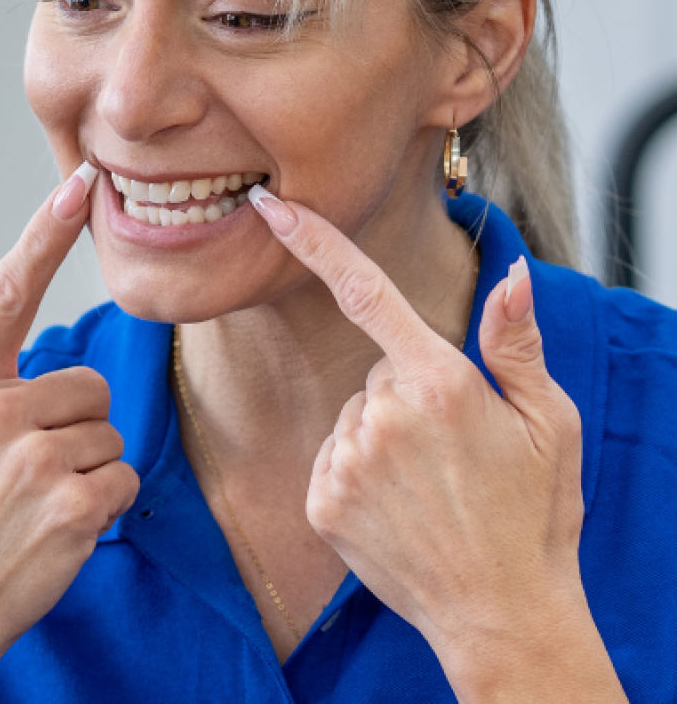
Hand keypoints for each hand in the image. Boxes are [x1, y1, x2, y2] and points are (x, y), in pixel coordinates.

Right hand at [0, 164, 138, 701]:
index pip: (3, 293)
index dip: (43, 233)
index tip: (79, 183)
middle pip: (84, 381)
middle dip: (69, 423)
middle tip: (21, 472)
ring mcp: (33, 461)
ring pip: (107, 431)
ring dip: (85, 467)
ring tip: (32, 504)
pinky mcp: (74, 507)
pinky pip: (123, 478)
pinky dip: (102, 505)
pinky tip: (55, 530)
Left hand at [253, 190, 620, 701]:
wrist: (502, 613)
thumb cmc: (535, 516)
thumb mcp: (550, 423)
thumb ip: (516, 344)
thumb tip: (511, 275)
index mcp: (440, 383)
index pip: (365, 292)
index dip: (314, 241)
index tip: (269, 206)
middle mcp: (383, 415)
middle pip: (378, 374)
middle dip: (410, 398)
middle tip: (458, 455)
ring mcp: (346, 460)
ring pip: (354, 418)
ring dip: (384, 439)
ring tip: (433, 488)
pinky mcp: (320, 500)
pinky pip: (332, 460)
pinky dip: (360, 476)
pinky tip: (400, 509)